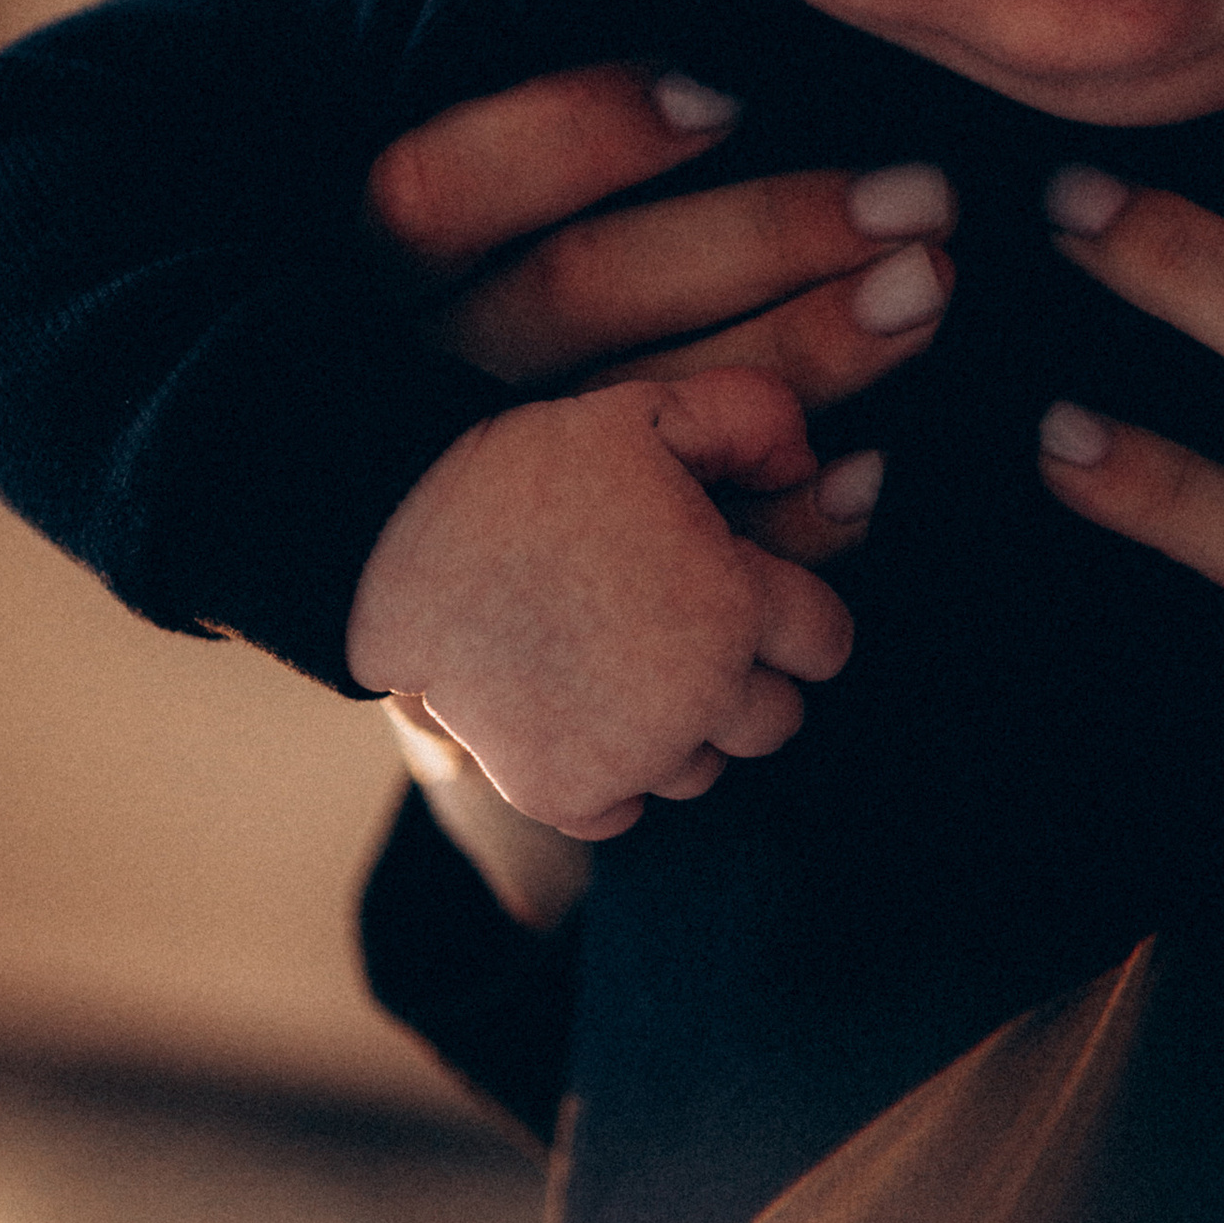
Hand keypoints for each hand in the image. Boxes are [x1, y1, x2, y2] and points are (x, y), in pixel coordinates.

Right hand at [345, 367, 853, 839]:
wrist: (397, 540)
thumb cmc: (530, 469)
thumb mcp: (650, 410)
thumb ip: (752, 420)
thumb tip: (808, 461)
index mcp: (734, 607)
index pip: (827, 643)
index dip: (794, 612)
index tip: (748, 590)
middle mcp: (697, 697)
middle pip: (776, 720)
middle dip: (746, 677)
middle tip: (681, 629)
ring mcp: (631, 756)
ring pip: (703, 769)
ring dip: (680, 730)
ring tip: (620, 664)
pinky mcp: (565, 794)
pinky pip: (625, 812)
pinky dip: (609, 776)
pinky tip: (578, 713)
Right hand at [365, 63, 957, 565]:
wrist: (444, 570)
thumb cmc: (504, 335)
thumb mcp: (487, 242)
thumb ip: (562, 175)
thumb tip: (728, 82)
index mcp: (379, 282)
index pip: (441, 188)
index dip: (577, 134)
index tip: (728, 98)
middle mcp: (418, 383)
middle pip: (579, 291)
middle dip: (764, 234)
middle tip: (921, 202)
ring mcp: (491, 494)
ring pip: (639, 411)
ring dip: (804, 352)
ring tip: (927, 291)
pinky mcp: (568, 590)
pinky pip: (676, 557)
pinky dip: (784, 521)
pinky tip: (874, 471)